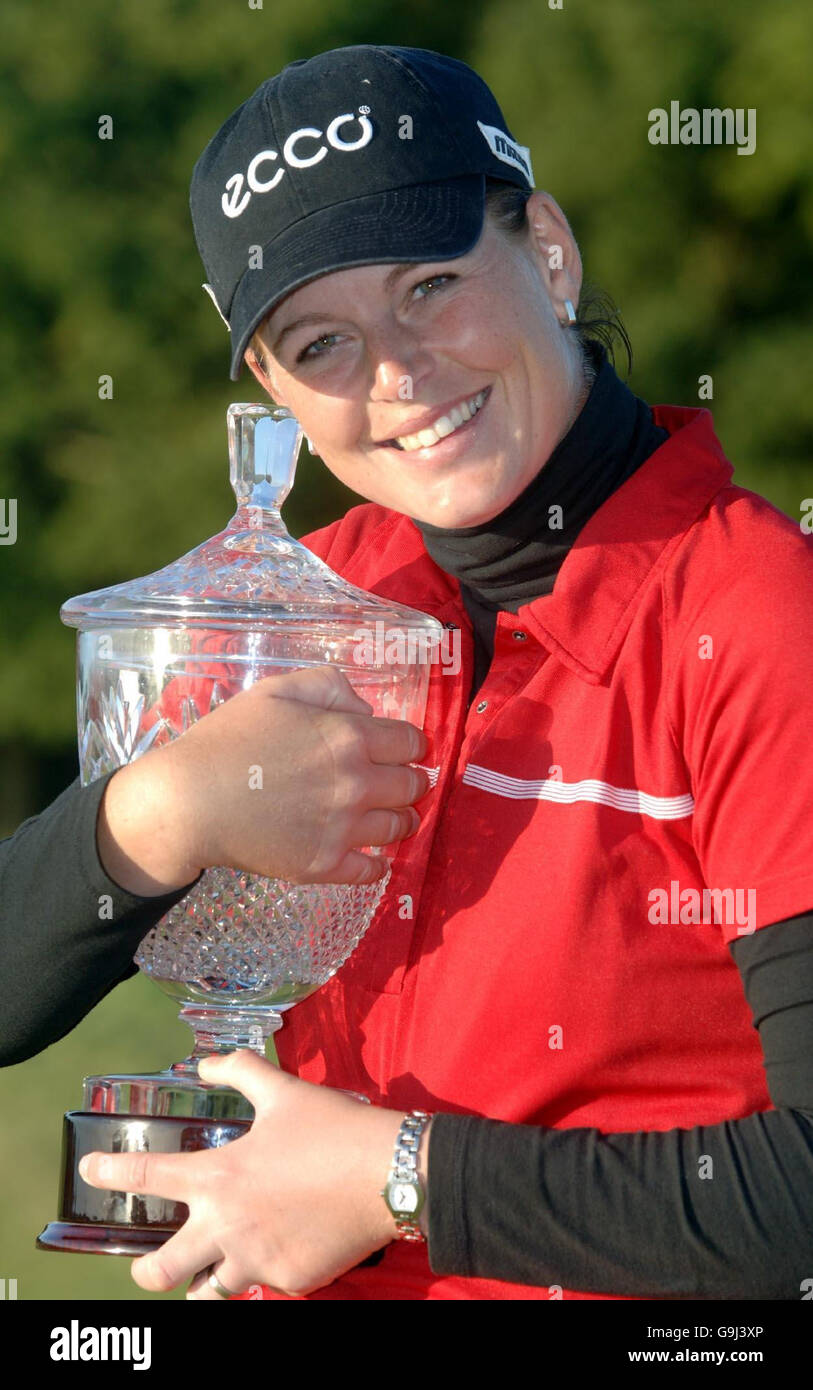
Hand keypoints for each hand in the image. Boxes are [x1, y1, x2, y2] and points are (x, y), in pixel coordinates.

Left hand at [77, 1051, 412, 1298]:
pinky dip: (262, 1270)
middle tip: (145, 1265)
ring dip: (204, 1281)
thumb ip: (239, 1072)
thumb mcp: (283, 1091)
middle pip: (160, 1271)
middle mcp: (227, 1227)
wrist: (389, 1173)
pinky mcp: (289, 1280)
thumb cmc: (333, 1128)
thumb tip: (207, 1065)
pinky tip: (278, 1249)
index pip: (146, 1175)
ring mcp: (256, 1260)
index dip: (110, 1174)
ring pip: (209, 1292)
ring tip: (211, 1268)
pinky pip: (263, 1283)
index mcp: (218, 1177)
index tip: (89, 1173)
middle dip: (145, 1272)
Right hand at [97, 666, 429, 893]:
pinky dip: (379, 864)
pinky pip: (371, 871)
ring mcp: (342, 829)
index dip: (413, 745)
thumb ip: (328, 687)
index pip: (411, 742)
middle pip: (413, 786)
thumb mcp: (275, 691)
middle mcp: (355, 783)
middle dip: (414, 781)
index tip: (407, 750)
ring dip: (403, 820)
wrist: (188, 802)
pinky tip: (374, 857)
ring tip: (395, 817)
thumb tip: (365, 709)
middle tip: (405, 783)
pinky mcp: (323, 865)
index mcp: (349, 737)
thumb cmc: (227, 740)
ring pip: (400, 828)